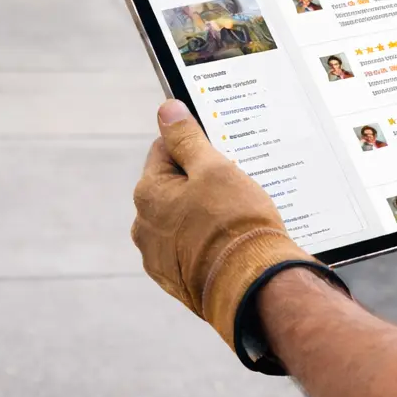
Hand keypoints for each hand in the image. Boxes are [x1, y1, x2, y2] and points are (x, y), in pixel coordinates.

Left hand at [131, 100, 336, 358]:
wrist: (252, 286)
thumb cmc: (234, 223)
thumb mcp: (213, 169)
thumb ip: (186, 138)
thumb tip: (166, 110)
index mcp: (148, 194)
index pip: (165, 150)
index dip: (195, 148)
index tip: (220, 157)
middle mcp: (144, 226)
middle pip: (173, 186)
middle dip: (199, 184)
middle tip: (233, 189)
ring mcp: (158, 257)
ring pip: (182, 219)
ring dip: (202, 215)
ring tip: (235, 220)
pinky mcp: (176, 280)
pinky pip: (190, 249)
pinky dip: (206, 243)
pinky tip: (230, 243)